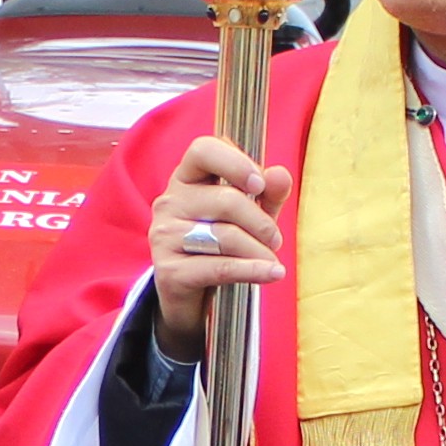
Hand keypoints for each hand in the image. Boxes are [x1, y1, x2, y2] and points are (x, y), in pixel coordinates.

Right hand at [143, 135, 285, 361]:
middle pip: (226, 200)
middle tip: (276, 240)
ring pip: (225, 236)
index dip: (235, 162)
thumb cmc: (221, 245)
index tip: (259, 185)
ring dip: (259, 251)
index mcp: (186, 178)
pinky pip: (219, 267)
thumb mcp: (250, 215)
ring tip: (273, 262)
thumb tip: (280, 174)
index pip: (203, 150)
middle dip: (261, 221)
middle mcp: (169, 202)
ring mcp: (164, 236)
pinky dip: (252, 271)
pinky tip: (273, 274)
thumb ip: (267, 194)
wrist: (190, 296)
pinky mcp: (168, 271)